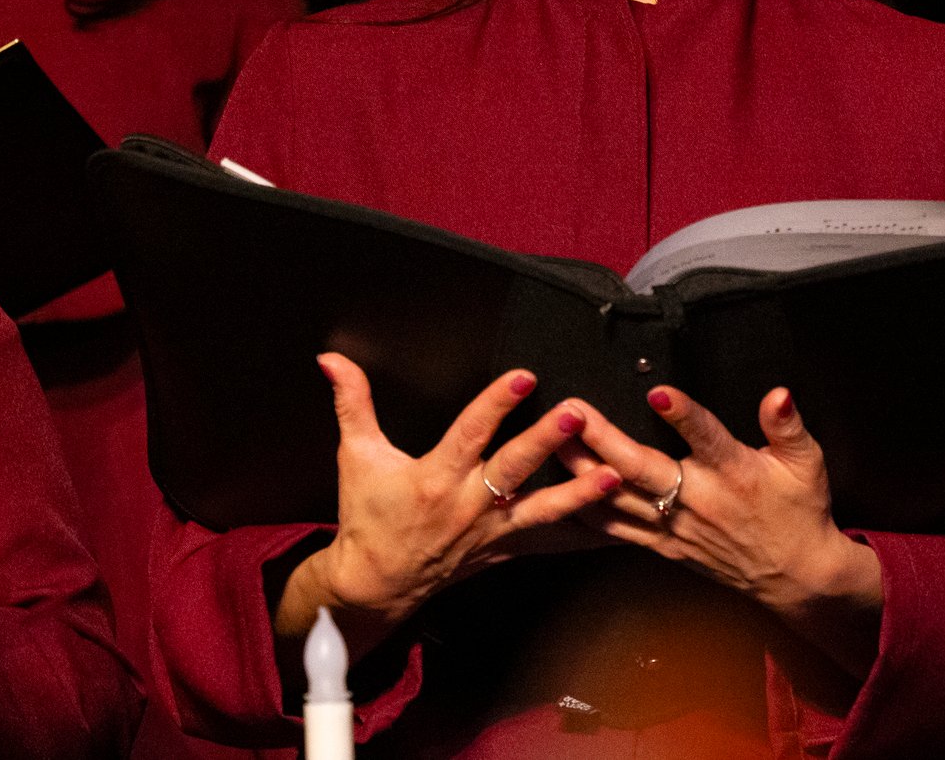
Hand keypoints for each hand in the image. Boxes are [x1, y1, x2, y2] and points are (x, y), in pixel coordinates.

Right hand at [274, 358, 622, 655]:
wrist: (374, 583)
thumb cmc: (367, 517)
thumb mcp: (356, 455)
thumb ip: (352, 403)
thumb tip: (332, 360)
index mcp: (434, 477)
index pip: (469, 432)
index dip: (495, 403)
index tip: (522, 377)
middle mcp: (467, 504)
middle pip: (512, 468)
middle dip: (545, 441)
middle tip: (577, 416)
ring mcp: (489, 530)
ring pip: (539, 510)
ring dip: (577, 493)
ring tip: (612, 474)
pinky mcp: (502, 548)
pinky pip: (544, 541)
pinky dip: (576, 534)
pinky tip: (610, 527)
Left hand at [570, 386, 882, 676]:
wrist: (795, 575)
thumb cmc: (799, 510)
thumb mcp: (807, 463)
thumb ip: (788, 426)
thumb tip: (777, 394)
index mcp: (734, 474)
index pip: (707, 439)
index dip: (684, 416)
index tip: (659, 393)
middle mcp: (699, 501)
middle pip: (642, 469)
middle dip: (602, 439)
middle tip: (571, 409)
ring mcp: (675, 527)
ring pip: (618, 499)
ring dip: (581, 470)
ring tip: (550, 439)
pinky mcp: (662, 546)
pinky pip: (615, 530)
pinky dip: (583, 512)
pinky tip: (555, 494)